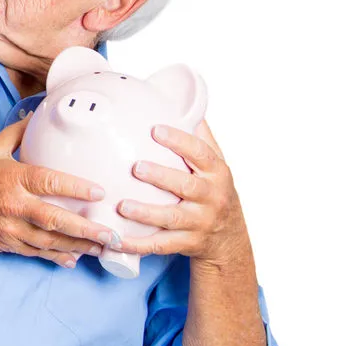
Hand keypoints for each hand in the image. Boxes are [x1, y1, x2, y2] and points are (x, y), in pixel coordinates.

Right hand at [0, 115, 111, 267]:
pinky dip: (55, 257)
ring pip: (49, 241)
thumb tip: (35, 115)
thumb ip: (16, 134)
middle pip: (56, 219)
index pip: (50, 181)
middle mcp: (14, 205)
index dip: (76, 187)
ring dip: (77, 246)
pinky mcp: (6, 243)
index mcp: (13, 178)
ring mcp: (10, 227)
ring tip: (101, 249)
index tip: (99, 192)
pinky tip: (73, 259)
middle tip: (111, 234)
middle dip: (86, 229)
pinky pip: (35, 252)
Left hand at [112, 120, 249, 265]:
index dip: (180, 141)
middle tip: (136, 167)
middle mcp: (211, 197)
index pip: (201, 153)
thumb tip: (179, 100)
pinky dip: (137, 243)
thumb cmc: (212, 191)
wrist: (229, 239)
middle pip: (187, 186)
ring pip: (172, 219)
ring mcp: (200, 223)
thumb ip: (199, 136)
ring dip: (146, 213)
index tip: (156, 130)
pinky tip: (116, 238)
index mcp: (216, 173)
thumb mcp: (214, 165)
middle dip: (161, 177)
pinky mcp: (187, 244)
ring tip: (122, 206)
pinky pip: (160, 245)